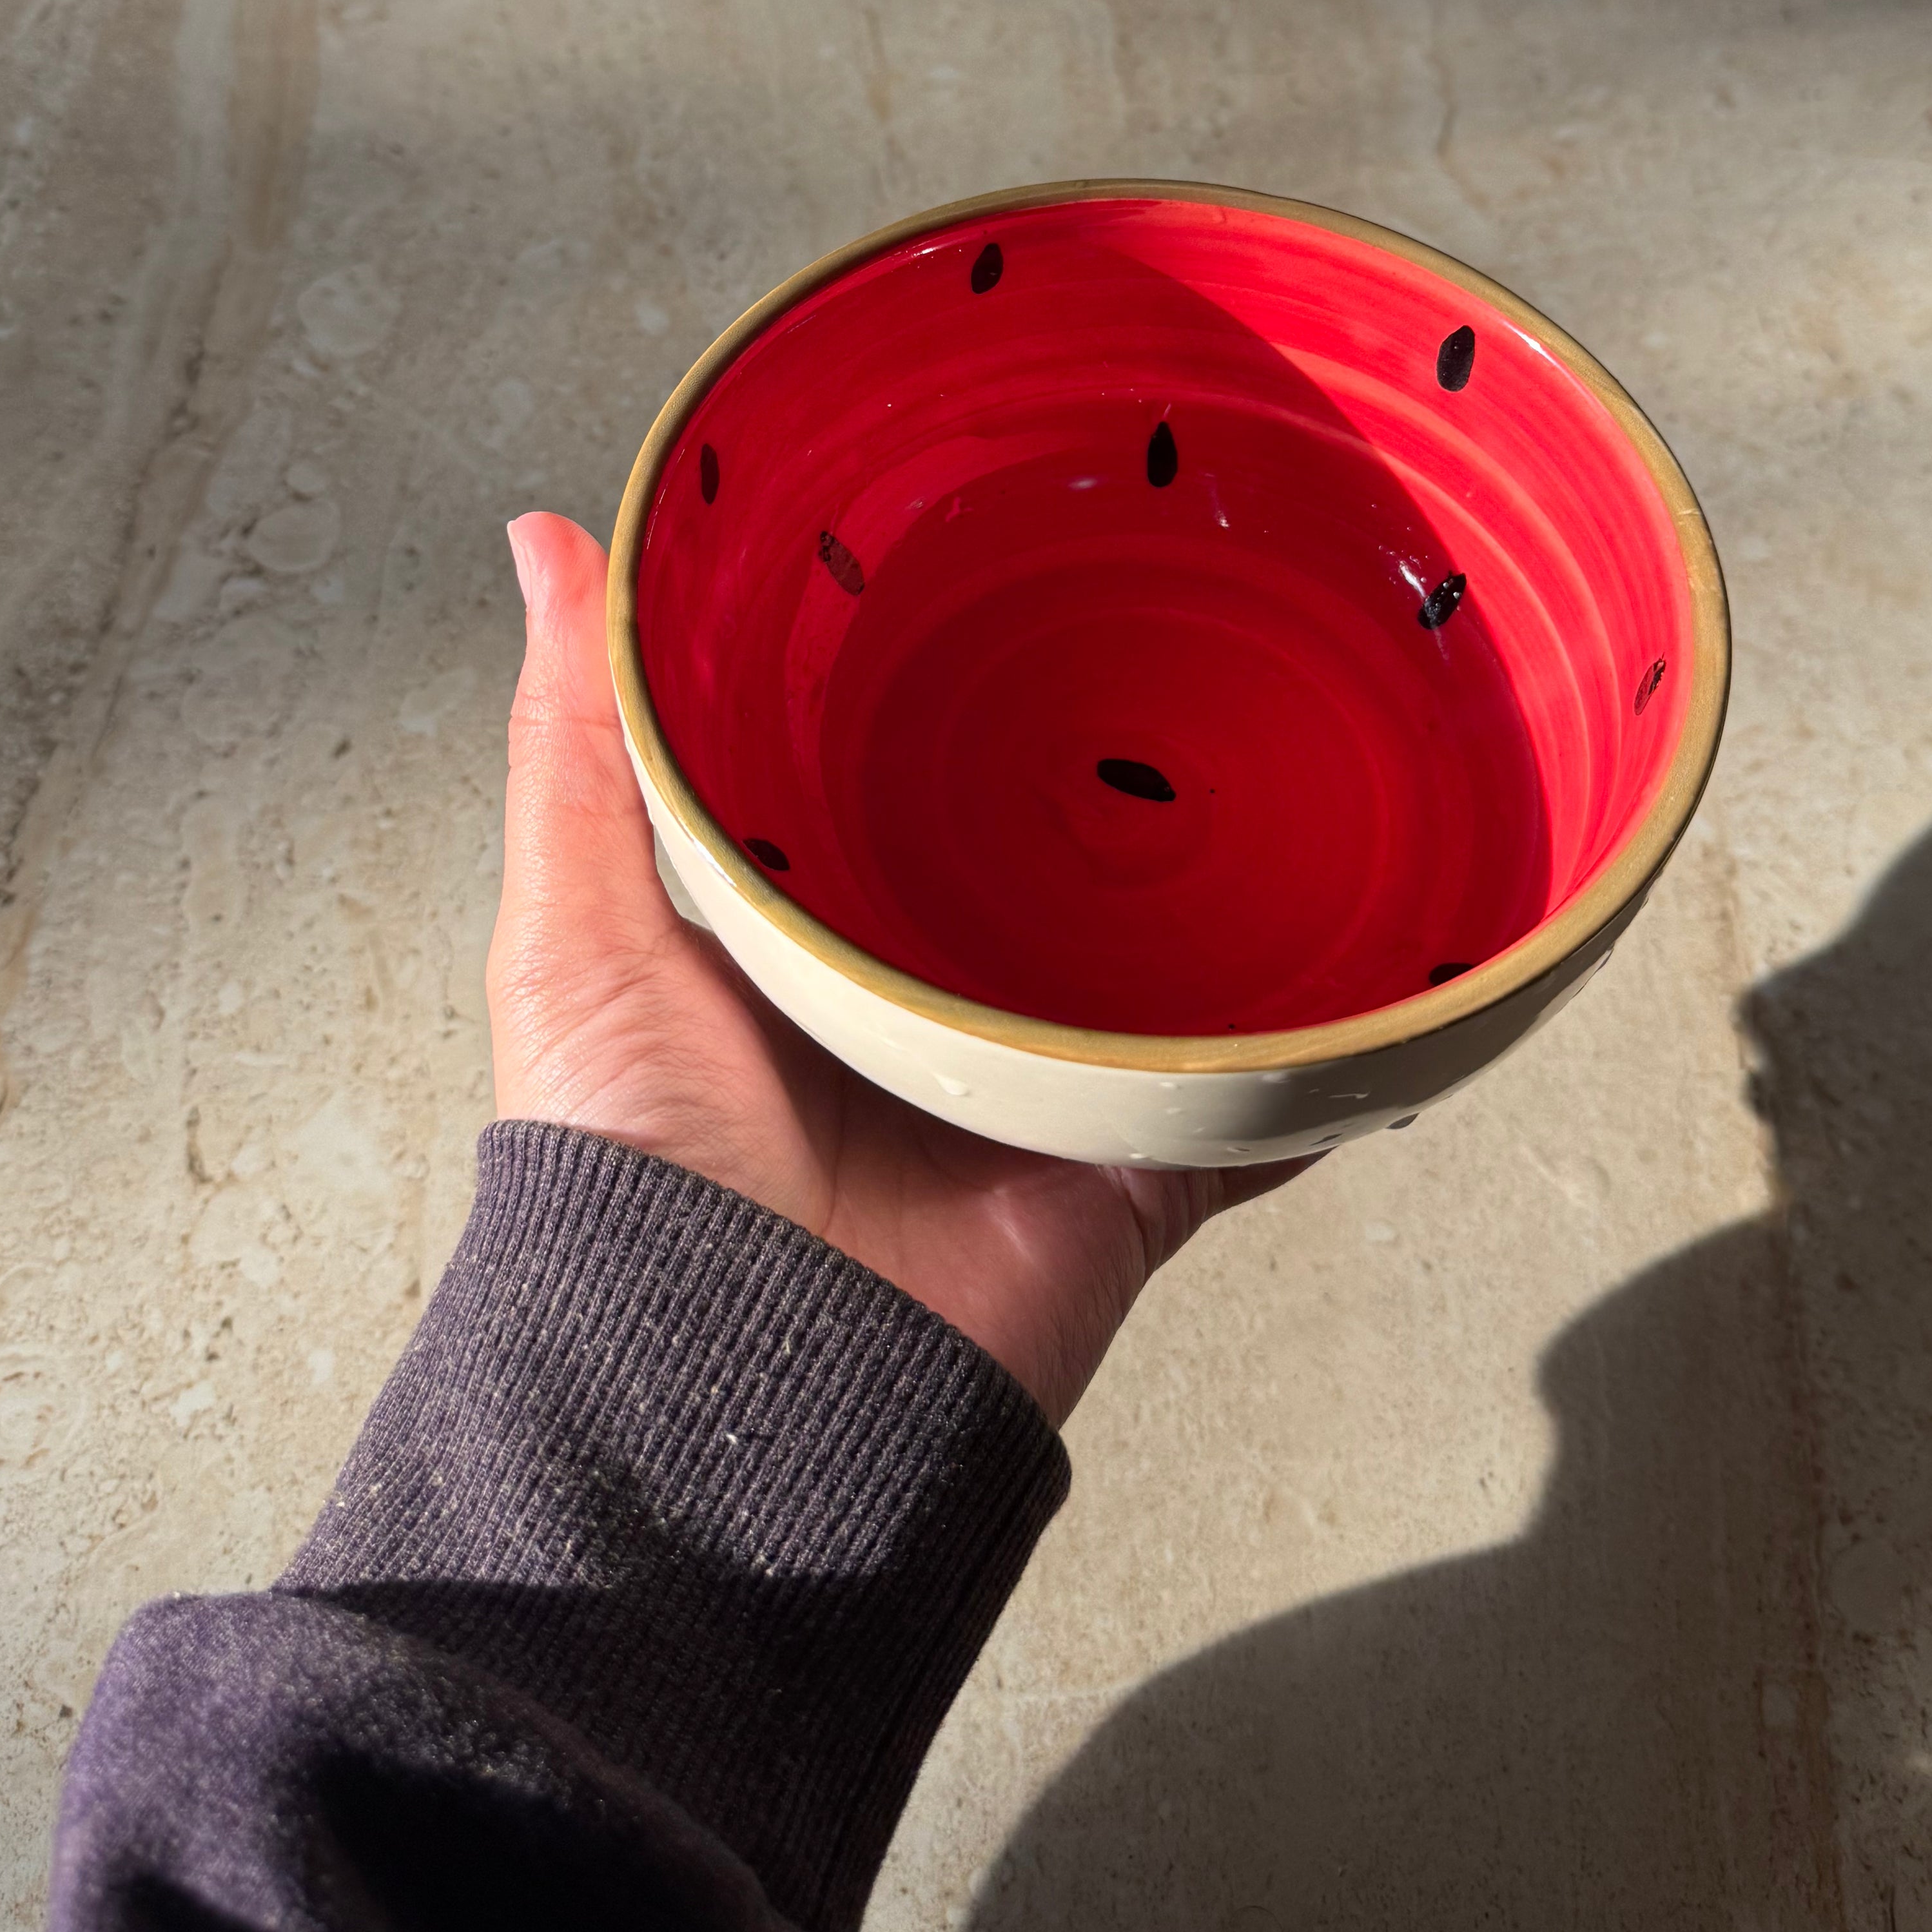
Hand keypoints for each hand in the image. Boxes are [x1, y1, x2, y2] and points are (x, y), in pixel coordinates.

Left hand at [487, 513, 1300, 1425]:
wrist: (723, 1391)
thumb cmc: (626, 1167)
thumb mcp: (575, 926)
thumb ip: (579, 739)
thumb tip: (548, 540)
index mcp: (816, 937)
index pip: (904, 779)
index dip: (954, 681)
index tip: (1017, 560)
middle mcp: (934, 1005)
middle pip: (1053, 867)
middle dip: (1121, 780)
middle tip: (1201, 639)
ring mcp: (1041, 1090)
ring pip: (1169, 971)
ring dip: (1237, 899)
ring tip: (1317, 767)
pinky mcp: (1128, 1173)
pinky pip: (1255, 1108)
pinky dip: (1321, 1060)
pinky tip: (1384, 971)